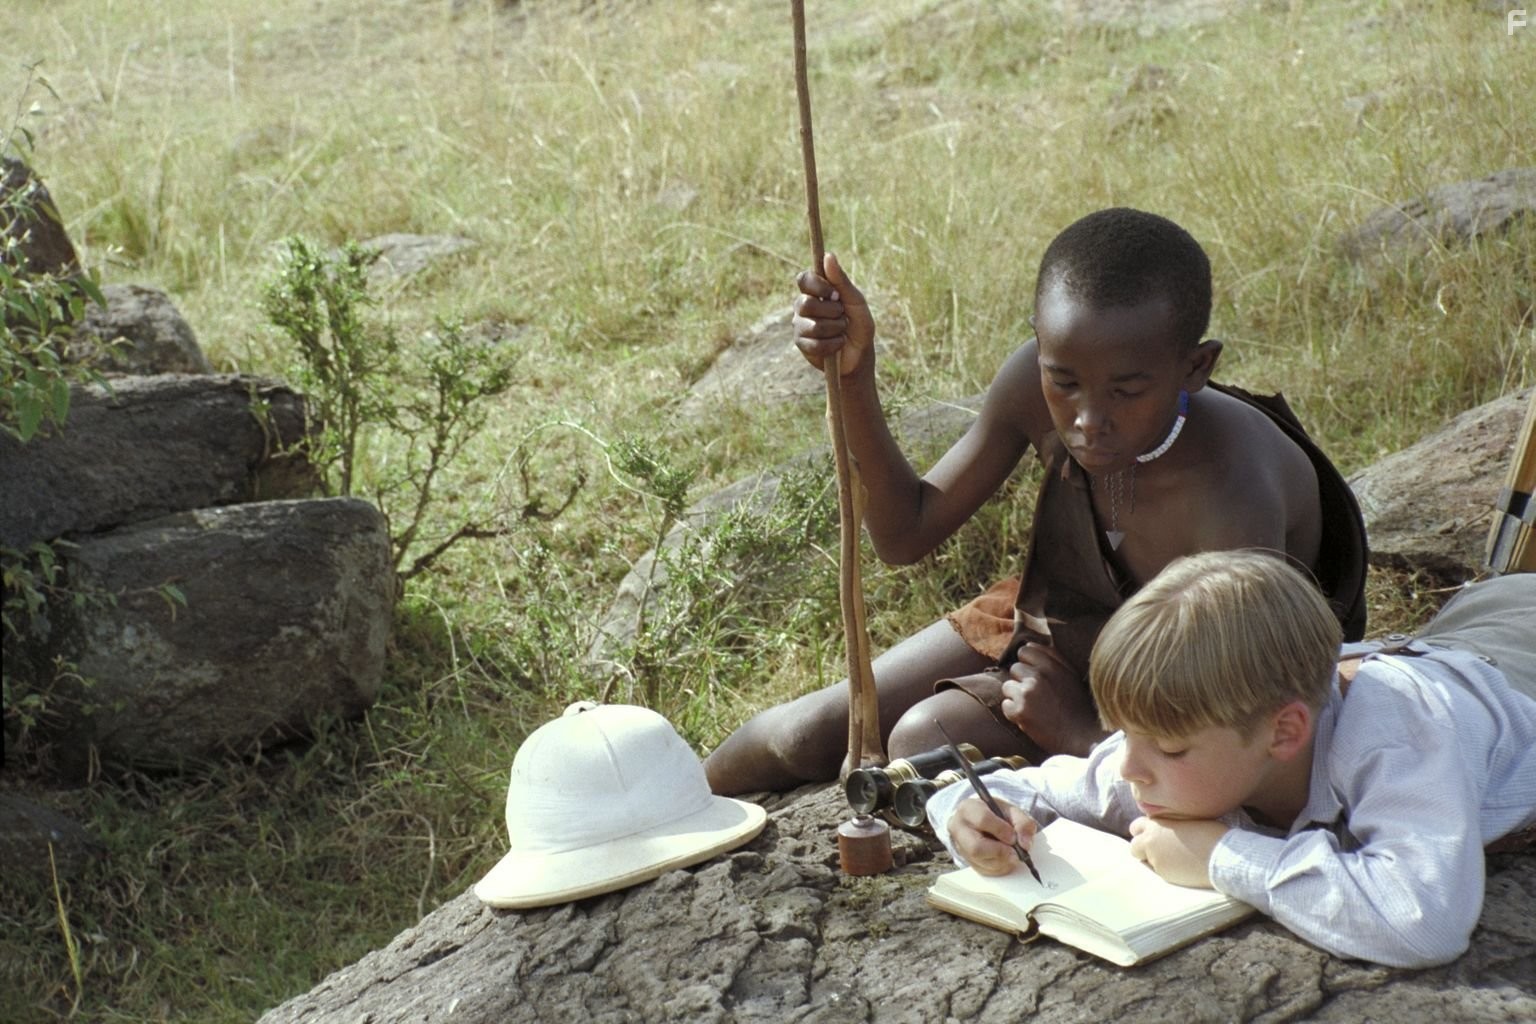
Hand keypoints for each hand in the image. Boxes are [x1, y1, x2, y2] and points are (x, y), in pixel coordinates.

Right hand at [793, 252, 873, 376]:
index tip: (834, 293)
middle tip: (843, 316)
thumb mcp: (855, 300)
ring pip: (813, 326)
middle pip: (807, 303)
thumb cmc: (858, 324)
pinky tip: (838, 344)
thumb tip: (829, 255)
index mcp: (815, 291)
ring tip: (842, 332)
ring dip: (835, 329)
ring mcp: (800, 325)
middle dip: (832, 312)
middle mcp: (803, 306)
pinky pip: (815, 344)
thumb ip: (841, 280)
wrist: (860, 354)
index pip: (804, 279)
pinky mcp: (802, 345)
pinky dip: (833, 344)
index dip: (817, 285)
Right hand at [948, 796, 1038, 876]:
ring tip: (1012, 854)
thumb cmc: (996, 814)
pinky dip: (1000, 868)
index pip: (982, 820)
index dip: (1001, 831)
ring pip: (980, 861)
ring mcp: (960, 846)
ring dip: (1002, 861)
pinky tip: (1006, 859)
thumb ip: (1023, 823)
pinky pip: (984, 870)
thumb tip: (1025, 844)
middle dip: (1000, 852)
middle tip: (1015, 852)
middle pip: (975, 847)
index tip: (1014, 837)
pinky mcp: (966, 860)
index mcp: (968, 808)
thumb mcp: (1011, 811)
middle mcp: (958, 828)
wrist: (984, 821)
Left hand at [999, 643, 1106, 755]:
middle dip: (1021, 680)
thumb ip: (1053, 659)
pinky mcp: (1020, 710)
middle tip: (1037, 696)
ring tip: (1034, 708)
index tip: (1036, 676)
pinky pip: (1005, 706)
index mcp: (1052, 664)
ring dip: (1016, 697)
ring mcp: (1027, 692)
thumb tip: (1030, 645)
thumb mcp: (1071, 676)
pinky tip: (1030, 719)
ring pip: (1007, 686)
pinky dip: (1014, 713)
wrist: (1082, 737)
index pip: (1025, 650)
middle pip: (1015, 668)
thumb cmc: (1079, 707)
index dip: (1028, 664)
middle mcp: (1038, 675)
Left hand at [1127, 816, 1227, 887]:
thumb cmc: (1211, 834)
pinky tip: (1182, 868)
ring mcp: (1155, 861)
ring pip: (1146, 861)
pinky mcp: (1164, 876)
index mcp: (1156, 825)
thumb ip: (1172, 823)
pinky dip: (1166, 870)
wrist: (1221, 857)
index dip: (1145, 830)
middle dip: (1142, 848)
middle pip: (1134, 846)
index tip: (1154, 834)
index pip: (1136, 826)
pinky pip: (1158, 873)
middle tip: (1158, 849)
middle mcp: (1150, 843)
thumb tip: (1171, 826)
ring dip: (1154, 860)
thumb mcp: (1188, 820)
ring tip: (1174, 859)